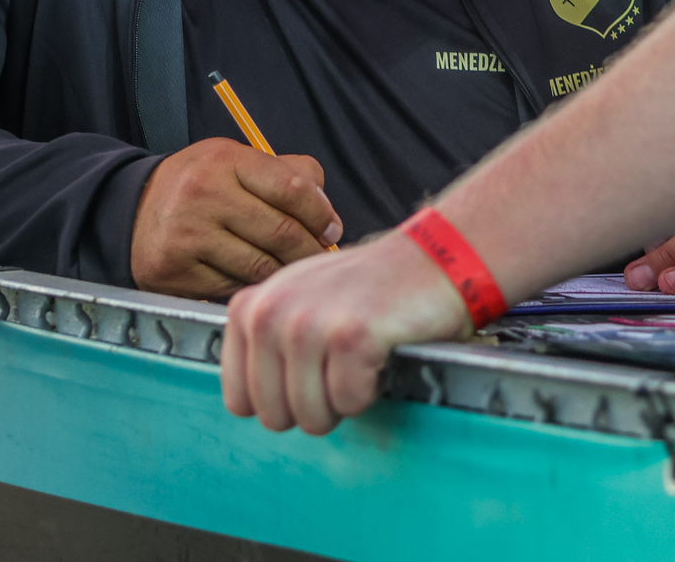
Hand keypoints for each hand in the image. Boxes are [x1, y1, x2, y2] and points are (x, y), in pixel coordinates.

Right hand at [131, 137, 344, 298]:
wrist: (129, 210)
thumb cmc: (199, 185)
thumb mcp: (237, 161)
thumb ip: (287, 174)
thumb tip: (328, 216)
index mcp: (225, 161)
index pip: (292, 188)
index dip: (321, 213)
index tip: (331, 229)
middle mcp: (204, 195)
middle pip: (281, 232)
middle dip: (309, 250)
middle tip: (318, 257)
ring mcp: (187, 236)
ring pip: (260, 266)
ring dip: (284, 273)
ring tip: (290, 269)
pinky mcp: (175, 272)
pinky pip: (233, 287)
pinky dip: (251, 287)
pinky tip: (254, 279)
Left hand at [221, 226, 471, 433]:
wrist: (434, 258)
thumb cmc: (369, 290)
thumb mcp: (299, 302)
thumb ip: (264, 343)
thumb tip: (247, 404)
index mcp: (249, 308)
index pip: (240, 401)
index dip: (283, 399)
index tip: (313, 372)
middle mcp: (270, 312)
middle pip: (275, 416)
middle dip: (315, 406)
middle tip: (342, 367)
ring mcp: (309, 324)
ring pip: (311, 416)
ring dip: (344, 401)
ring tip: (361, 359)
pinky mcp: (351, 336)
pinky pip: (350, 403)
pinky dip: (372, 390)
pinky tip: (380, 353)